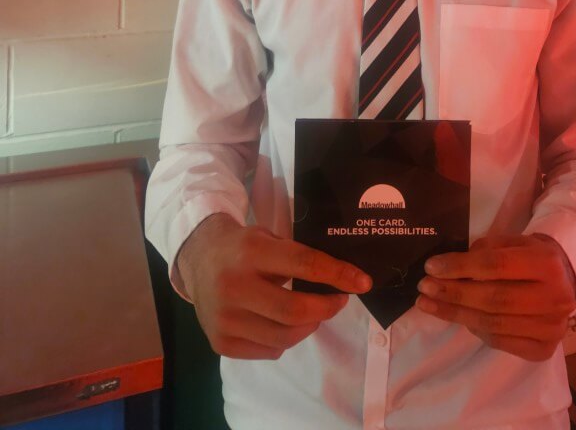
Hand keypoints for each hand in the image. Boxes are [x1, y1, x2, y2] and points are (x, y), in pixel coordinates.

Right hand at [176, 213, 371, 359]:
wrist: (198, 259)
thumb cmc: (242, 246)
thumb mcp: (268, 238)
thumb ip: (298, 257)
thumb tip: (342, 279)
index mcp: (251, 252)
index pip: (304, 265)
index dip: (338, 275)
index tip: (363, 282)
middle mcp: (235, 286)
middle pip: (295, 311)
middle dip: (327, 308)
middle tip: (339, 300)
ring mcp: (225, 318)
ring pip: (284, 337)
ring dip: (309, 326)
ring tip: (313, 313)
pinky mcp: (220, 342)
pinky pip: (268, 351)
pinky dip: (285, 341)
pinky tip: (283, 324)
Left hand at [415, 233, 575, 360]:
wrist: (564, 280)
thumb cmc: (530, 256)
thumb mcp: (512, 242)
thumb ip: (484, 252)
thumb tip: (448, 268)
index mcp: (546, 263)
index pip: (495, 266)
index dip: (459, 267)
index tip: (431, 267)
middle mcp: (554, 298)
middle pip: (493, 298)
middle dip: (453, 294)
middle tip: (425, 288)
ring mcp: (551, 328)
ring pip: (493, 324)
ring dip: (455, 315)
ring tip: (430, 305)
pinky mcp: (544, 350)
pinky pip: (500, 342)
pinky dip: (476, 330)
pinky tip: (459, 318)